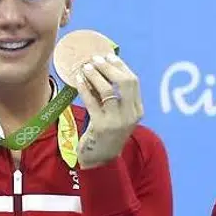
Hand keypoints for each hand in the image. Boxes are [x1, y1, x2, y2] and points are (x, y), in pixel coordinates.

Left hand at [72, 53, 143, 168]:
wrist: (101, 159)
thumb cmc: (107, 133)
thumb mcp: (117, 115)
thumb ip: (115, 96)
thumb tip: (103, 68)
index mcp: (137, 110)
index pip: (133, 81)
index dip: (120, 66)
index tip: (108, 56)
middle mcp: (130, 115)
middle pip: (124, 82)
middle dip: (109, 67)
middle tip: (95, 59)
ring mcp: (116, 121)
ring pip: (107, 90)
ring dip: (95, 75)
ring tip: (85, 67)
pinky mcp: (100, 126)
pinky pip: (92, 101)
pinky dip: (85, 88)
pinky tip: (78, 80)